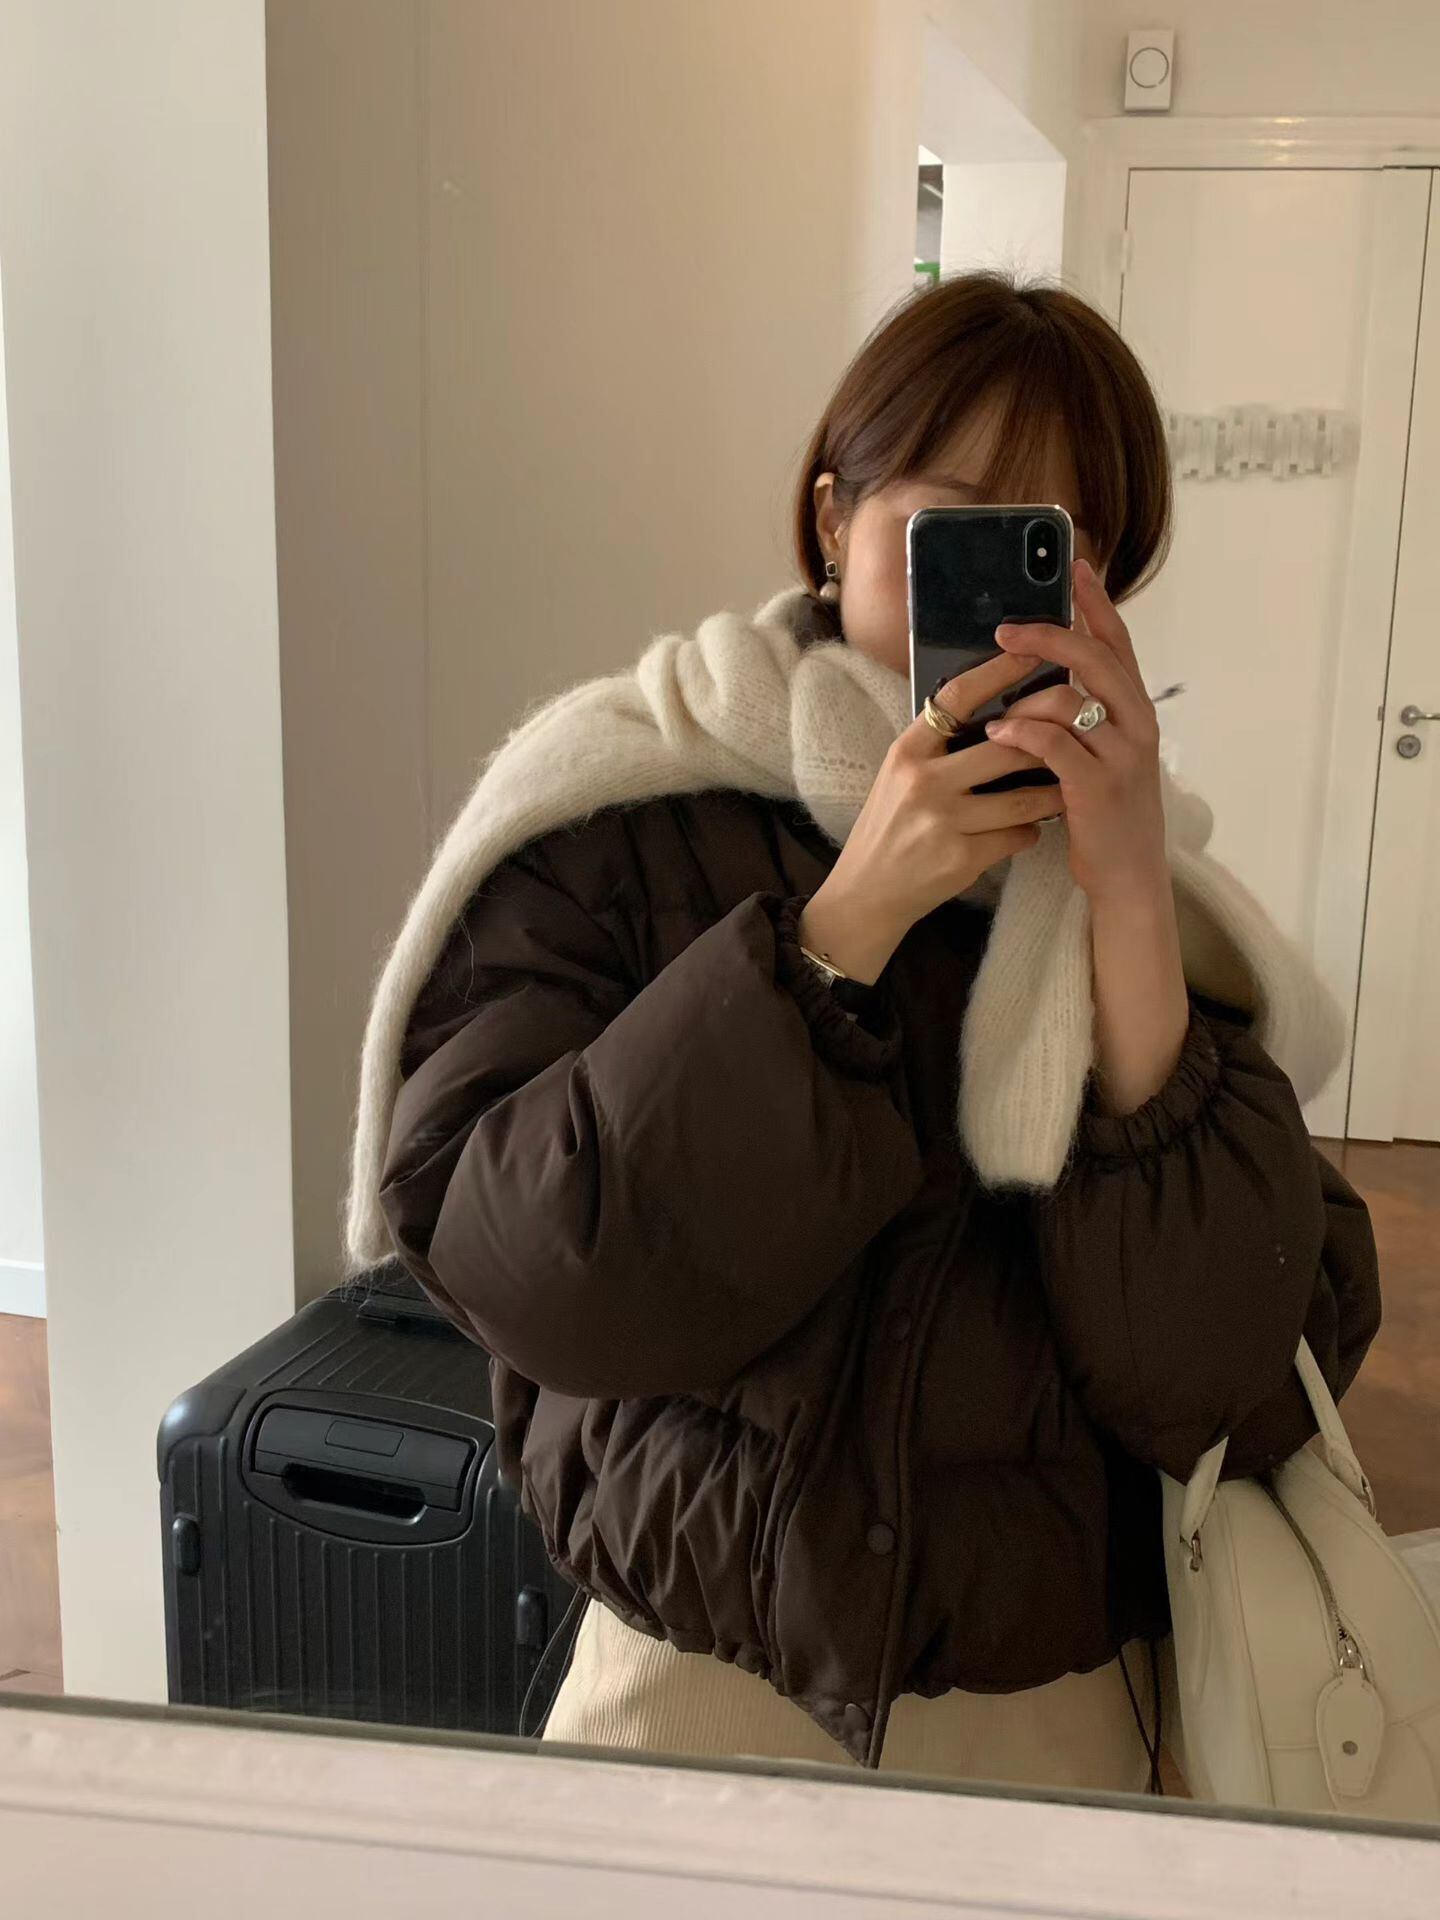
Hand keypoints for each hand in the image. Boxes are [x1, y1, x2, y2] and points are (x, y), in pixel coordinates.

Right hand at [799, 647, 1063, 981]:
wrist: (867, 892)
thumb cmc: (890, 827)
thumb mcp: (900, 776)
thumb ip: (939, 747)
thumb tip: (997, 715)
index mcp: (907, 751)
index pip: (957, 698)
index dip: (998, 672)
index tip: (1032, 653)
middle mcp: (923, 780)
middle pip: (1006, 747)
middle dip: (1045, 744)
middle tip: (1073, 735)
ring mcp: (943, 821)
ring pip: (1024, 799)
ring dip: (1051, 795)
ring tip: (1064, 788)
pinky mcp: (962, 858)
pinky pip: (1018, 836)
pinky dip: (1029, 833)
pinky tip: (1028, 831)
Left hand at [985, 557, 1166, 906]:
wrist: (1127, 876)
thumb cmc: (1104, 812)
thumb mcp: (1103, 754)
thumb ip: (1084, 714)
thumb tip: (1043, 676)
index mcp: (1137, 710)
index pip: (1119, 642)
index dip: (1097, 602)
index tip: (1075, 565)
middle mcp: (1138, 725)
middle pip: (1096, 658)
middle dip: (1049, 635)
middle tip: (1006, 628)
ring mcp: (1121, 757)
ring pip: (1070, 701)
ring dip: (1025, 699)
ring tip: (997, 708)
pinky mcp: (1097, 789)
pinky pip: (1054, 746)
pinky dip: (1020, 736)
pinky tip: (997, 737)